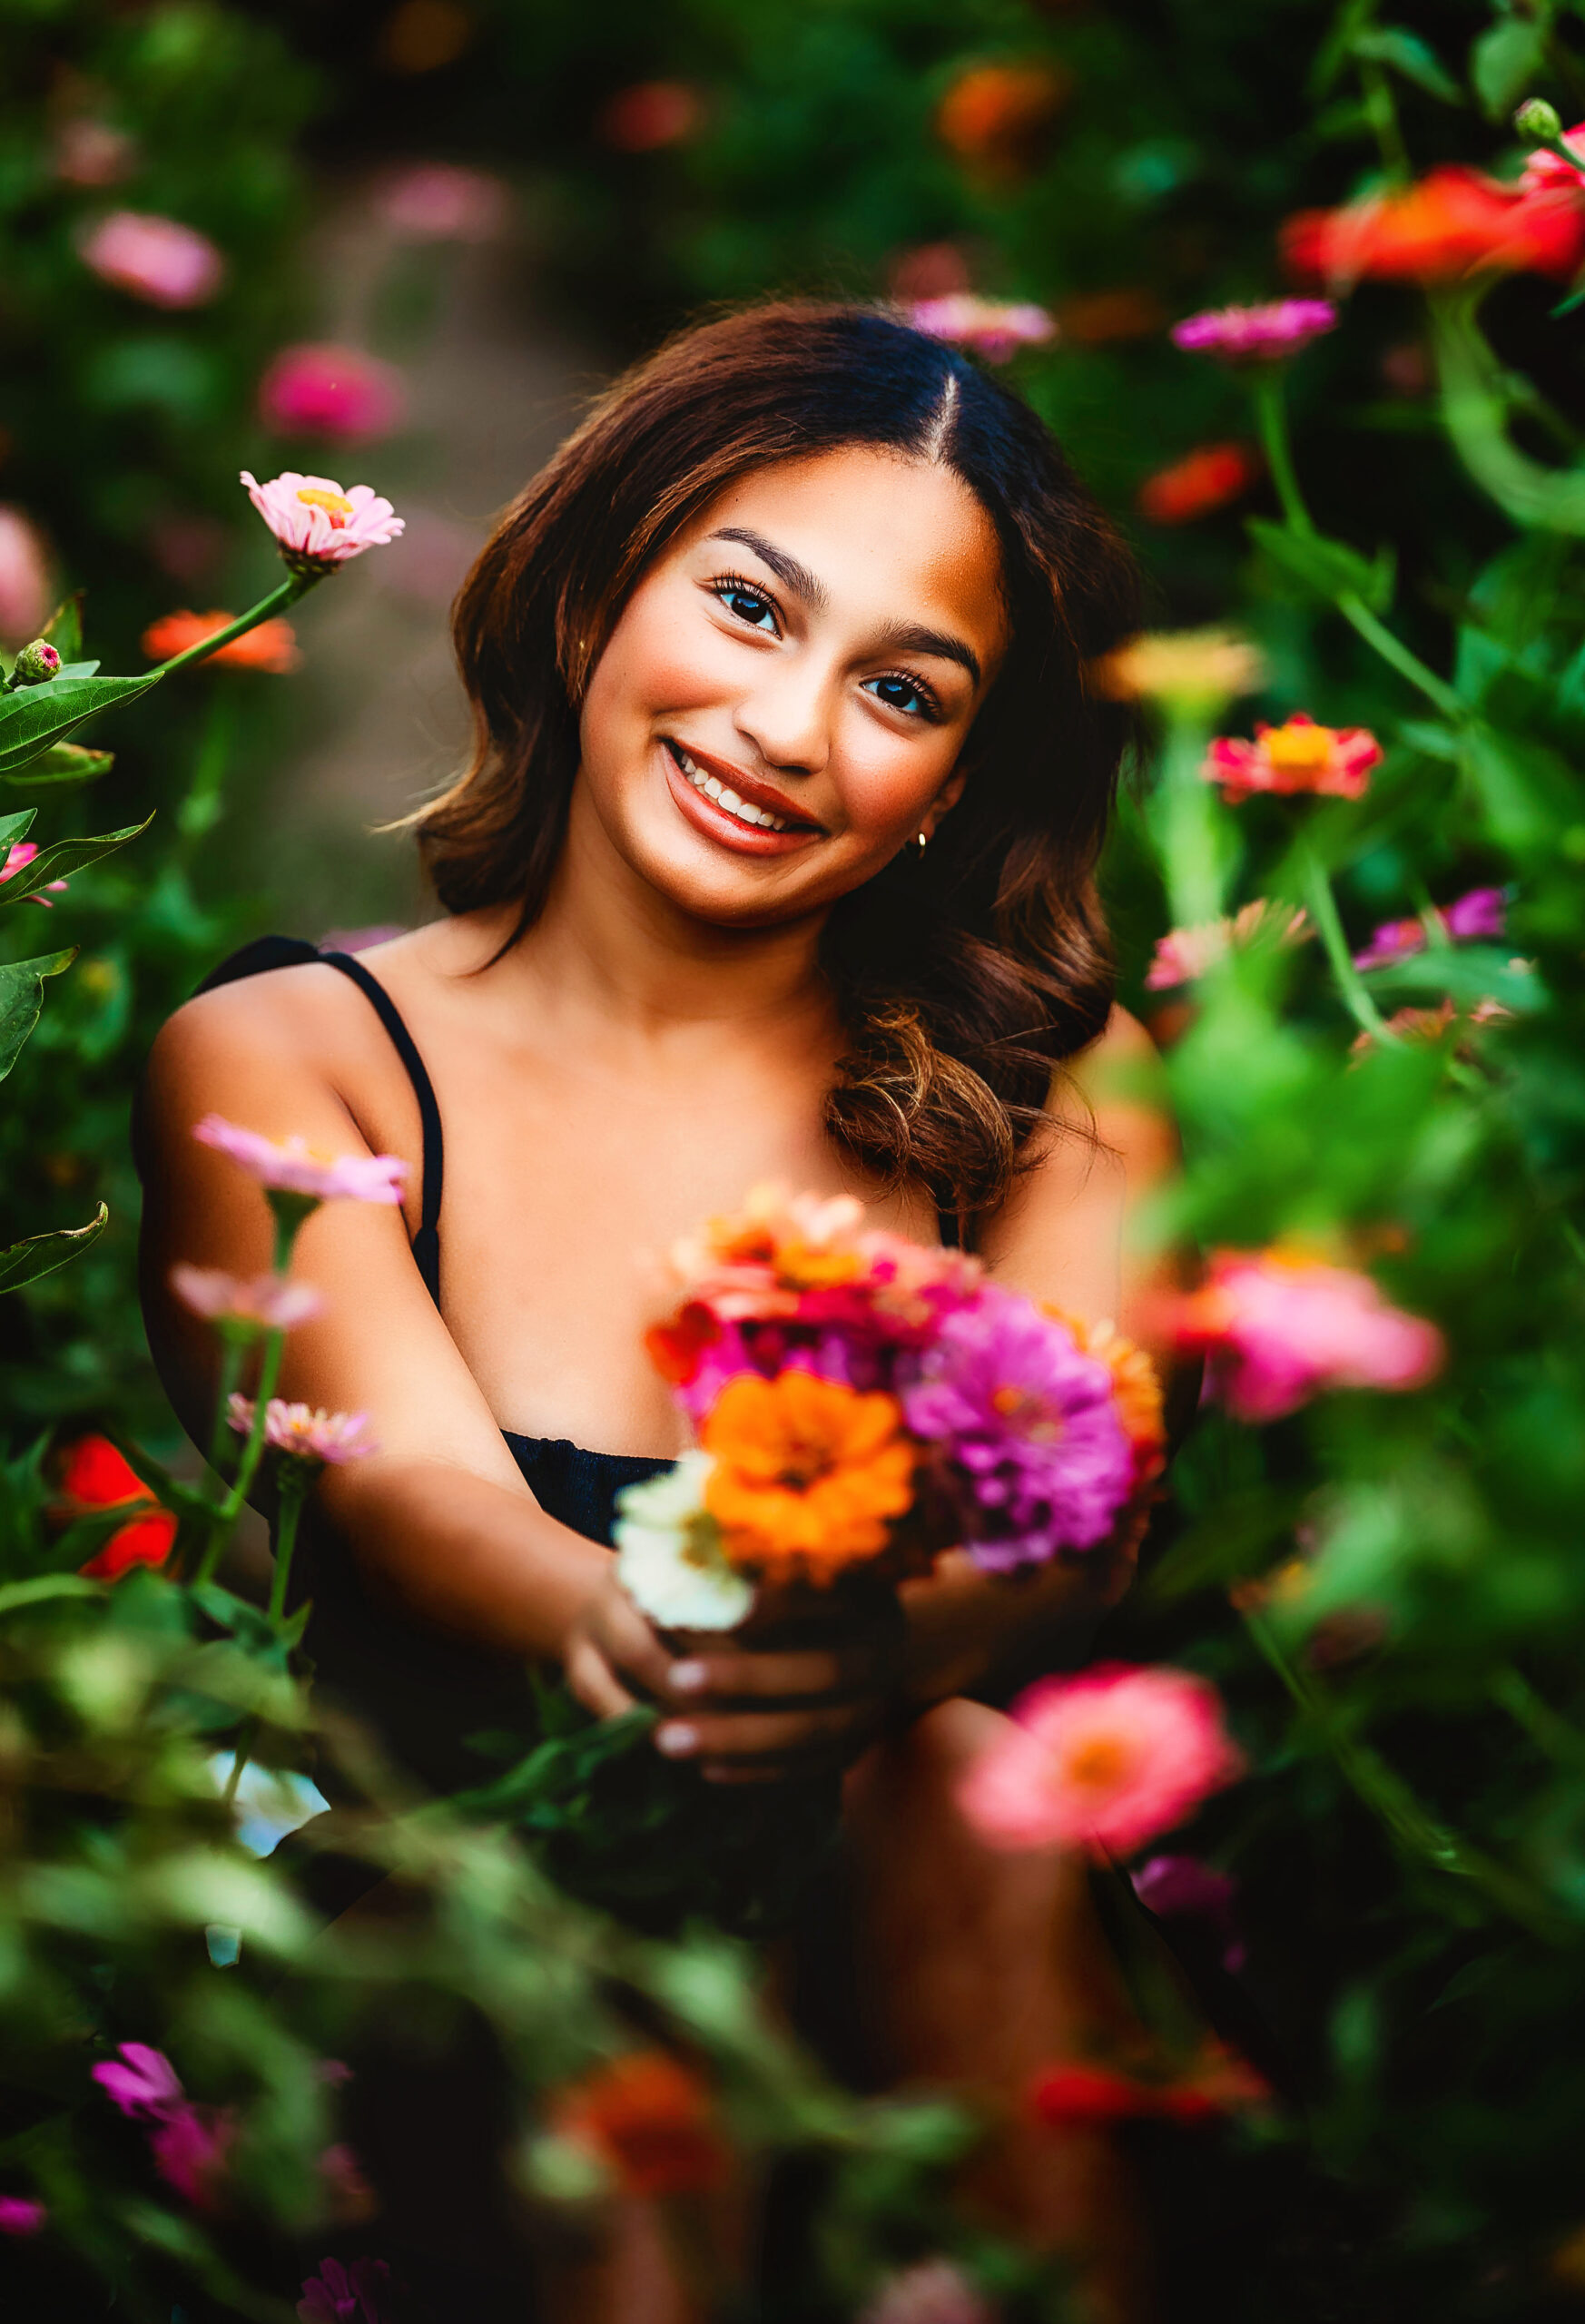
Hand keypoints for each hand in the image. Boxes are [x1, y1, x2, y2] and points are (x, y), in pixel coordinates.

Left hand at [564, 1568, 904, 1785]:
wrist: (869, 1637)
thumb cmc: (801, 1582)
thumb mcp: (792, 1561)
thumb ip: (750, 1559)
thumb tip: (682, 1544)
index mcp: (868, 1591)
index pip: (829, 1596)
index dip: (780, 1604)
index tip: (723, 1607)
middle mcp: (880, 1649)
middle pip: (822, 1670)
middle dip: (746, 1678)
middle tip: (675, 1679)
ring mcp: (873, 1704)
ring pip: (811, 1730)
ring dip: (738, 1738)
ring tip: (667, 1739)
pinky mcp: (855, 1746)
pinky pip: (807, 1767)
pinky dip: (757, 1770)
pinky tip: (705, 1767)